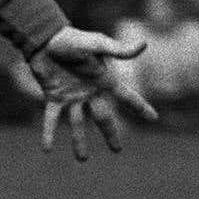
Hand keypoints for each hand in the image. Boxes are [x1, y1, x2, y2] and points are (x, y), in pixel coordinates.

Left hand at [27, 26, 158, 160]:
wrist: (44, 38)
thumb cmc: (72, 38)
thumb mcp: (97, 43)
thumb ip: (118, 50)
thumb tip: (144, 44)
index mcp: (104, 80)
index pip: (127, 97)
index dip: (141, 107)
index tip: (154, 118)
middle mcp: (90, 91)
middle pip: (103, 117)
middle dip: (110, 133)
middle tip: (117, 150)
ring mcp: (72, 96)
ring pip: (78, 124)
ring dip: (79, 142)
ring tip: (82, 159)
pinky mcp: (54, 97)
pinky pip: (52, 119)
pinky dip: (49, 133)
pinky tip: (46, 149)